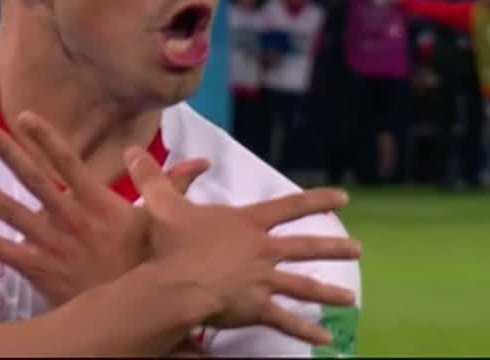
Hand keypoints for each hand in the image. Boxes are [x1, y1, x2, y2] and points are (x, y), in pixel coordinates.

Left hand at [0, 112, 208, 306]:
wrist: (141, 312)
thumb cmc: (152, 266)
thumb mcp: (165, 225)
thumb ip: (174, 189)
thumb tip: (202, 163)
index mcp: (98, 203)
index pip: (68, 161)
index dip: (46, 137)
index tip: (25, 115)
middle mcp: (70, 218)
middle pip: (33, 178)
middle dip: (8, 152)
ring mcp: (52, 243)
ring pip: (9, 210)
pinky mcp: (39, 268)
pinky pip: (0, 251)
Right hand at [127, 149, 360, 344]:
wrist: (179, 283)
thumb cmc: (173, 243)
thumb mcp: (161, 204)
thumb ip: (151, 177)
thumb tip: (131, 149)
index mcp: (247, 223)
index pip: (290, 206)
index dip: (317, 200)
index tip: (343, 197)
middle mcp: (263, 250)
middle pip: (306, 247)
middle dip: (333, 247)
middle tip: (357, 250)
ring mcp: (263, 281)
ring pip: (303, 286)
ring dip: (329, 292)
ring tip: (351, 300)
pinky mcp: (257, 307)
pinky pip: (286, 320)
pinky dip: (306, 331)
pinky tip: (326, 341)